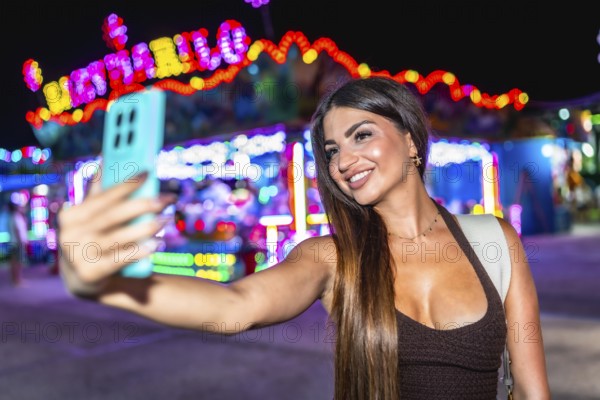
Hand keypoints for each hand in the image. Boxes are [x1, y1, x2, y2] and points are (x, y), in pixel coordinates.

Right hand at [57, 170, 175, 296]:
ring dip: (146, 227)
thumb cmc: (91, 240)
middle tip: (166, 198)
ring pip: (118, 237)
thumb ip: (97, 194)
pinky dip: (138, 251)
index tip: (148, 173)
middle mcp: (70, 234)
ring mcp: (77, 255)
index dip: (126, 184)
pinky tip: (156, 244)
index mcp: (71, 215)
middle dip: (143, 204)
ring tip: (166, 219)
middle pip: (113, 215)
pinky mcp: (89, 274)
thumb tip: (103, 162)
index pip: (103, 196)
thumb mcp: (89, 218)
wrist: (80, 279)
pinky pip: (119, 259)